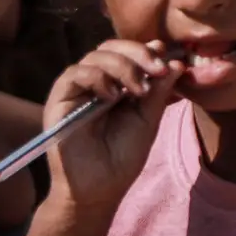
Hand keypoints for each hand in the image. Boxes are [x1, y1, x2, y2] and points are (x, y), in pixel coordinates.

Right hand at [37, 42, 175, 215]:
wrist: (100, 188)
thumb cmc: (124, 155)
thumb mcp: (148, 119)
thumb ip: (158, 91)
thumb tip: (177, 63)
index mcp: (117, 84)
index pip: (128, 52)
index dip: (148, 50)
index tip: (170, 61)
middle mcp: (95, 83)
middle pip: (111, 47)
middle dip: (138, 53)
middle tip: (158, 69)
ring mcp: (76, 90)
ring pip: (94, 56)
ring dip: (122, 65)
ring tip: (138, 90)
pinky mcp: (58, 100)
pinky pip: (73, 74)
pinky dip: (97, 77)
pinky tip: (112, 96)